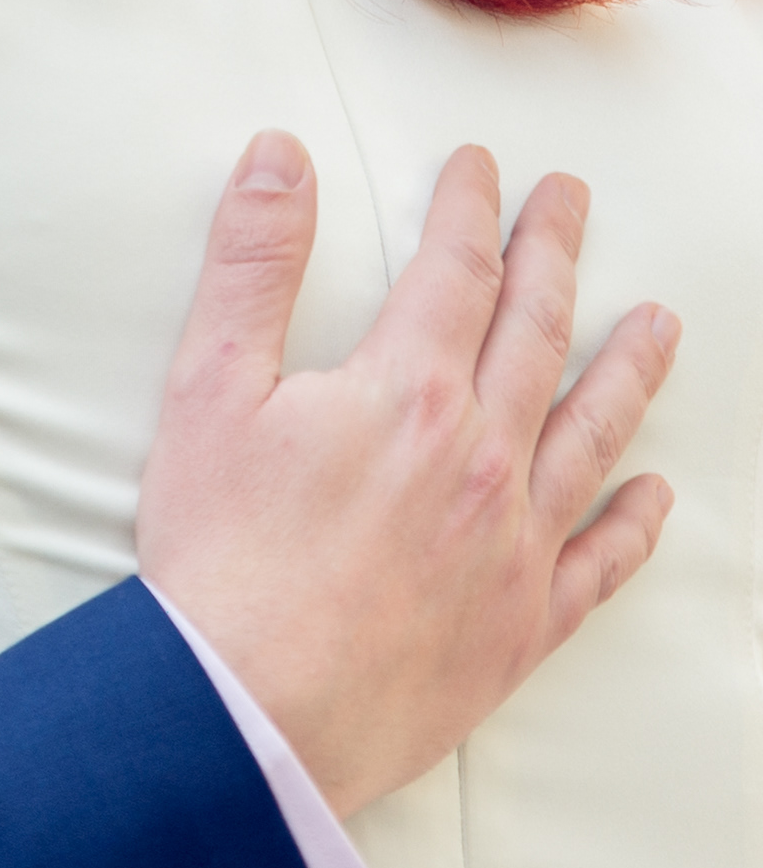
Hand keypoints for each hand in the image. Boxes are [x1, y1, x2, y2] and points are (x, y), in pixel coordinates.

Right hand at [136, 134, 675, 820]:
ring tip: (659, 321)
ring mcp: (514, 544)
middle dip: (553, 253)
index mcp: (410, 392)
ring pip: (592, 433)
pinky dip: (632, 523)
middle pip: (536, 331)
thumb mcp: (208, 387)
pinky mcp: (522, 626)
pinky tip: (653, 495)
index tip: (479, 165)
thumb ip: (250, 264)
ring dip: (628, 367)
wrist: (249, 711)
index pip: (455, 270)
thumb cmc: (220, 554)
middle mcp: (483, 457)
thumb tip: (279, 156)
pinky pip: (599, 563)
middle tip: (570, 201)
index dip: (468, 208)